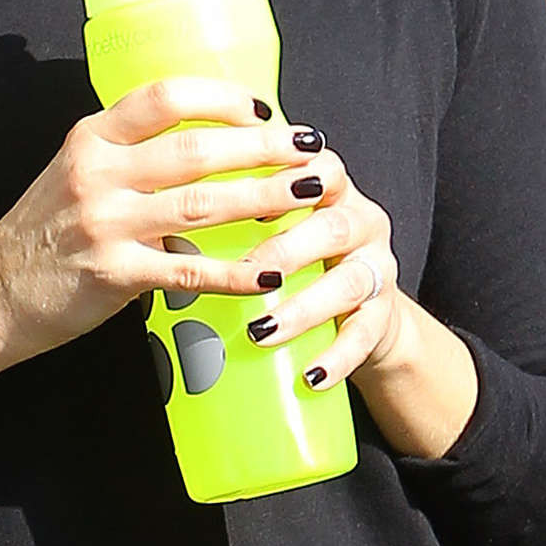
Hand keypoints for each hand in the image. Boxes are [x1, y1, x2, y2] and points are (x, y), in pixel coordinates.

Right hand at [0, 76, 315, 373]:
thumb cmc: (46, 230)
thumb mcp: (76, 171)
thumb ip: (129, 154)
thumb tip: (210, 142)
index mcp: (91, 137)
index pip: (164, 97)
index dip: (222, 98)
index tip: (264, 109)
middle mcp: (97, 173)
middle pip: (197, 149)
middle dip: (264, 148)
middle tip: (312, 149)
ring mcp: (105, 224)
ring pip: (202, 204)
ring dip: (264, 199)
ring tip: (310, 196)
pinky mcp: (114, 276)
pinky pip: (189, 271)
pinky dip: (235, 273)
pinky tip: (270, 275)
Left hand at [238, 134, 404, 389]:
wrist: (362, 309)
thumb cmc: (303, 256)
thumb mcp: (281, 222)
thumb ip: (239, 206)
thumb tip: (161, 209)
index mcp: (333, 191)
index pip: (320, 167)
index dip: (288, 176)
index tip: (244, 187)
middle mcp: (362, 223)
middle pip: (334, 226)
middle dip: (288, 249)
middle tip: (246, 270)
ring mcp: (377, 270)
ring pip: (348, 284)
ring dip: (303, 310)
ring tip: (261, 331)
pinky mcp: (384, 316)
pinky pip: (364, 337)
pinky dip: (337, 358)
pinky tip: (310, 377)